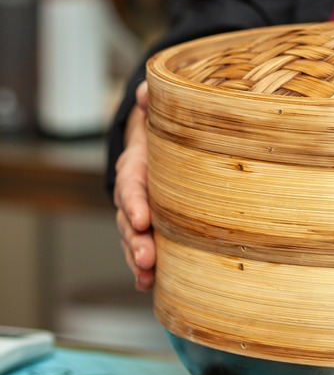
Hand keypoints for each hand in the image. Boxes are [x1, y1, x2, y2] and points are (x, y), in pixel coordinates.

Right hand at [114, 81, 155, 290]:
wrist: (157, 150)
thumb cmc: (164, 135)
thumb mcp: (160, 116)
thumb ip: (154, 102)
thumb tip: (150, 89)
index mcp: (136, 167)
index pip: (130, 185)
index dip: (134, 202)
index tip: (142, 219)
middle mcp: (132, 194)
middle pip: (127, 219)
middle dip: (134, 240)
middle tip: (146, 257)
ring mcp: (137, 214)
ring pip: (132, 239)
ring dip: (138, 259)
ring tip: (146, 275)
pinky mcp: (150, 229)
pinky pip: (143, 248)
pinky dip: (143, 268)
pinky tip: (148, 285)